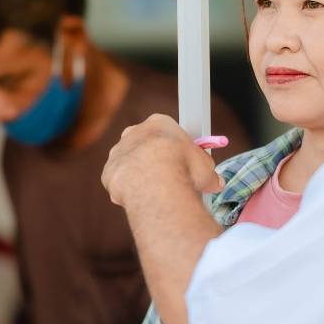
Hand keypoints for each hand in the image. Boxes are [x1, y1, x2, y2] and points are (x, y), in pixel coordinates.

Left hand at [101, 114, 222, 208]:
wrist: (155, 180)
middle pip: (145, 146)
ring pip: (130, 165)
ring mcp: (118, 151)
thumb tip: (215, 183)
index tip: (184, 164)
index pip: (167, 133)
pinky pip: (119, 183)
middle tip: (169, 179)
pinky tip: (142, 200)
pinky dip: (129, 192)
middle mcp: (135, 132)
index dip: (177, 150)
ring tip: (156, 194)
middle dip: (155, 161)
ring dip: (140, 177)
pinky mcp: (108, 172)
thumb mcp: (206, 169)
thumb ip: (208, 174)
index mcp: (159, 123)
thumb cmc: (184, 168)